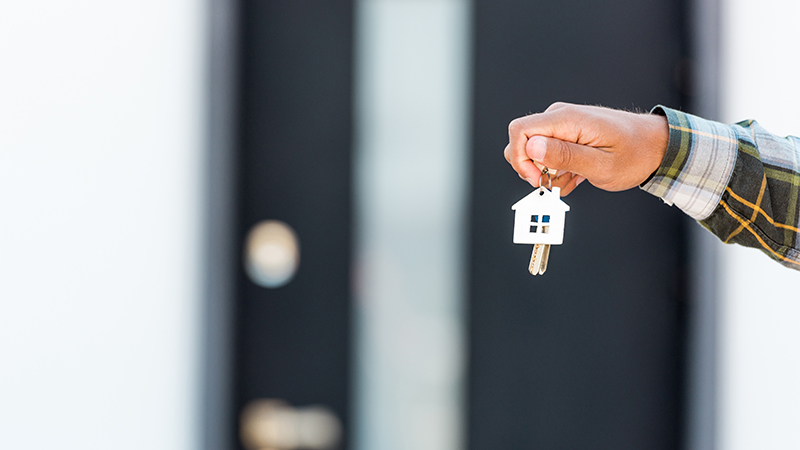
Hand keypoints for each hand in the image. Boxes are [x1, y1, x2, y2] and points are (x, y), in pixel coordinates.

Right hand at [504, 102, 669, 194]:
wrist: (656, 145)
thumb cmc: (635, 155)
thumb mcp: (601, 165)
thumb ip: (565, 156)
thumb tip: (532, 147)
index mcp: (567, 120)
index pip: (519, 131)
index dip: (520, 158)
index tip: (537, 179)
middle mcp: (561, 116)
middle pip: (522, 141)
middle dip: (532, 169)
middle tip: (555, 184)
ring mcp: (563, 124)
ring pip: (534, 151)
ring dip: (547, 173)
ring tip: (574, 180)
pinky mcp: (567, 132)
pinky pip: (547, 152)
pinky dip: (556, 170)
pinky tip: (576, 175)